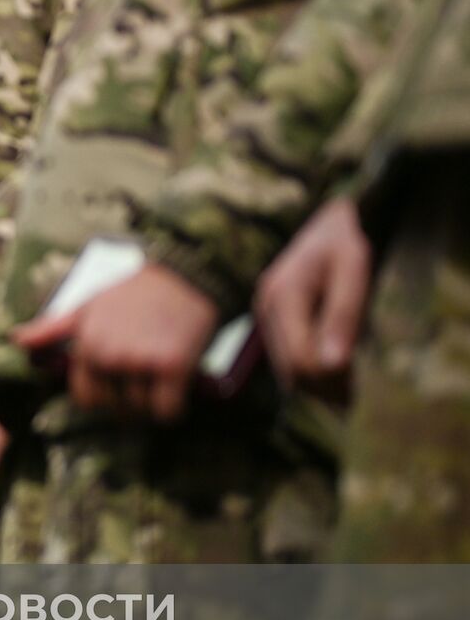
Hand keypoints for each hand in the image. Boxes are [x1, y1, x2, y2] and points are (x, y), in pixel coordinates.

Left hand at [12, 263, 217, 420]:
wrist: (186, 275)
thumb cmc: (135, 293)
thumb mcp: (87, 306)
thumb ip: (52, 329)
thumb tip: (15, 340)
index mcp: (86, 344)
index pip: (86, 399)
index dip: (105, 397)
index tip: (120, 384)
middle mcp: (108, 354)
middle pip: (115, 407)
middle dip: (130, 400)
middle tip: (145, 376)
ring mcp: (139, 360)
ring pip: (142, 409)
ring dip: (153, 400)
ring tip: (161, 371)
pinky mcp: (172, 366)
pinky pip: (167, 411)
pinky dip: (173, 407)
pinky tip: (178, 385)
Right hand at [256, 197, 369, 396]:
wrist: (327, 220)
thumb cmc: (345, 242)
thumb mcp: (354, 270)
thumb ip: (344, 316)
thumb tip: (334, 364)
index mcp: (284, 295)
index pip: (299, 357)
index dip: (327, 380)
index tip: (355, 393)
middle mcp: (266, 306)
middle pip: (288, 367)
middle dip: (320, 387)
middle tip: (352, 399)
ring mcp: (263, 312)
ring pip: (283, 366)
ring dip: (313, 383)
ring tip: (345, 391)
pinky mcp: (268, 317)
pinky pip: (283, 355)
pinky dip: (305, 369)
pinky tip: (330, 370)